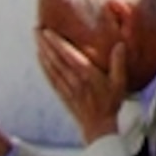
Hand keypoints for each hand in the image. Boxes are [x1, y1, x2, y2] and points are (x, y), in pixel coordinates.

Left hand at [36, 24, 131, 143]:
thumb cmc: (110, 103)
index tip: (47, 30)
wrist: (99, 126)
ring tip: (36, 39)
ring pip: (51, 66)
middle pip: (55, 57)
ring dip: (42, 52)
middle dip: (45, 43)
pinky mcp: (62, 94)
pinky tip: (40, 59)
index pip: (68, 54)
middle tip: (36, 29)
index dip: (56, 42)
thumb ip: (118, 62)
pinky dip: (44, 66)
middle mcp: (73, 78)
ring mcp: (66, 86)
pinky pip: (50, 77)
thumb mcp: (119, 82)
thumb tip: (119, 44)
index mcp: (86, 73)